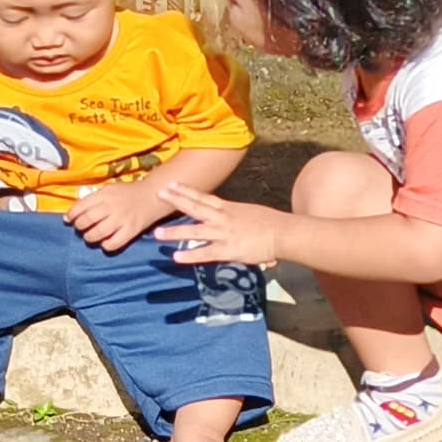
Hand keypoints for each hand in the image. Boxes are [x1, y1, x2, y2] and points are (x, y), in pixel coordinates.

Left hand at [72, 175, 183, 252]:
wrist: (153, 195)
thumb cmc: (128, 193)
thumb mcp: (110, 189)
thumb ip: (94, 198)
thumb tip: (76, 211)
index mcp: (105, 194)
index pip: (81, 206)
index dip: (71, 214)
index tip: (68, 220)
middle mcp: (112, 206)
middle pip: (87, 220)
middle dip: (79, 226)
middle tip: (80, 228)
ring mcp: (122, 219)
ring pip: (98, 233)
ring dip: (89, 237)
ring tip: (89, 237)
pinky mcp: (131, 231)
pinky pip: (114, 243)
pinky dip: (106, 245)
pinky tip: (105, 243)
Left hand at [153, 184, 286, 267]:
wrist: (284, 233)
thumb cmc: (274, 223)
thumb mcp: (252, 214)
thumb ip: (241, 218)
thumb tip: (239, 222)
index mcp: (229, 208)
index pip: (203, 197)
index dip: (186, 191)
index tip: (171, 184)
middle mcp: (223, 218)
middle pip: (195, 207)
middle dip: (175, 200)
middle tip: (159, 193)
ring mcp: (224, 233)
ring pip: (195, 231)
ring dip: (175, 232)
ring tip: (157, 234)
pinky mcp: (228, 250)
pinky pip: (206, 253)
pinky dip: (191, 255)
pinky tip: (176, 257)